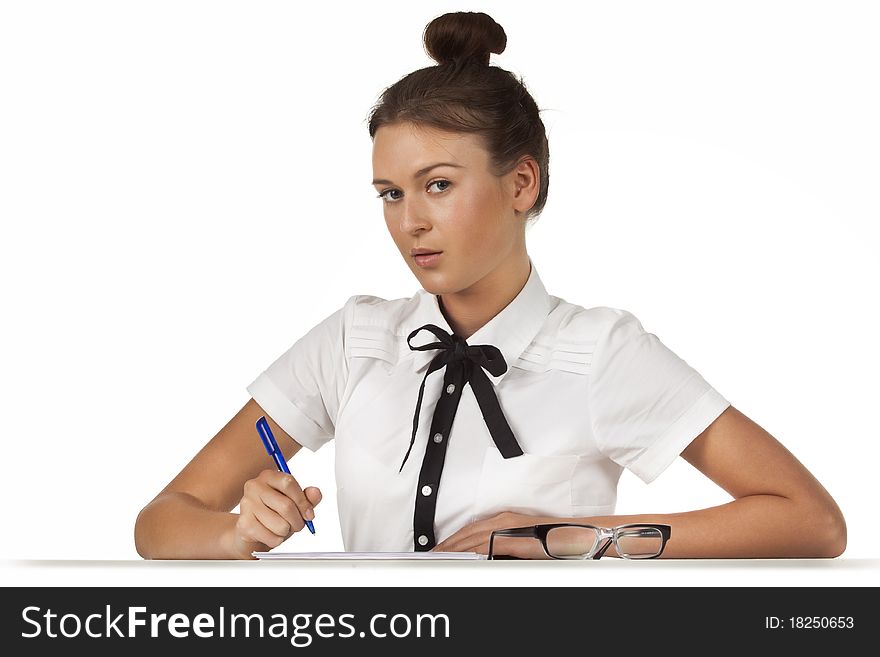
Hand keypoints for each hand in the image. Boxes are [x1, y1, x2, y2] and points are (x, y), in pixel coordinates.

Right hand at [231, 469, 321, 558]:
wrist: (251, 530)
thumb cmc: (275, 513)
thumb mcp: (294, 502)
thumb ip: (308, 497)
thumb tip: (315, 493)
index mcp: (269, 476)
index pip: (289, 483)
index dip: (303, 502)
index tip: (309, 514)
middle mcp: (255, 486)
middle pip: (286, 506)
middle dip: (297, 521)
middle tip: (297, 525)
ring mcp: (247, 504)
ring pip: (280, 525)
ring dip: (287, 532)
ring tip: (282, 528)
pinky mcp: (244, 523)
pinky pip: (271, 537)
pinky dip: (277, 540)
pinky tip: (271, 534)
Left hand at [430, 511, 557, 558]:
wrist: (576, 536)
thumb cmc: (555, 541)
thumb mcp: (524, 543)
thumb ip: (506, 547)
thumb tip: (490, 557)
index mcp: (505, 520)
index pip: (472, 529)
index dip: (454, 539)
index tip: (441, 548)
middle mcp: (503, 521)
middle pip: (468, 533)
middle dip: (448, 544)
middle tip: (432, 554)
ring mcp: (508, 528)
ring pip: (472, 539)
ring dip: (454, 548)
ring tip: (439, 557)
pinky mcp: (514, 538)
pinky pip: (486, 547)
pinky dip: (471, 553)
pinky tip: (461, 559)